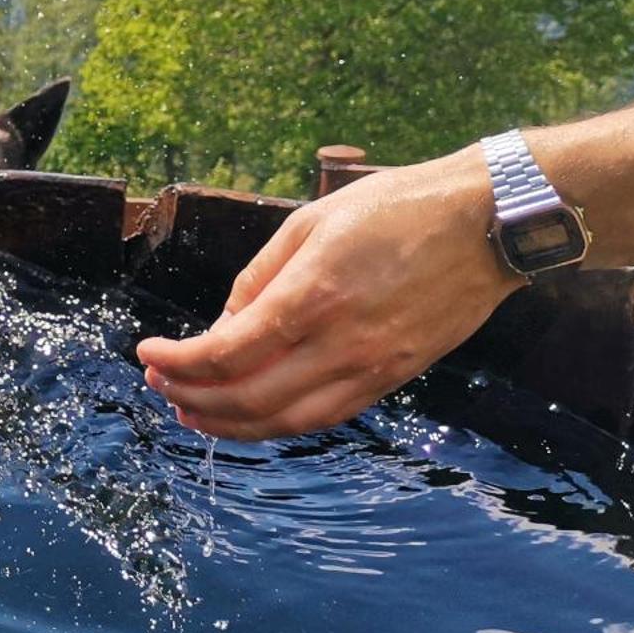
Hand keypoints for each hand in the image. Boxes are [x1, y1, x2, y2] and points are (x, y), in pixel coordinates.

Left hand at [137, 148, 525, 439]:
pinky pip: (324, 416)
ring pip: (285, 421)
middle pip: (246, 397)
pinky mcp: (393, 377)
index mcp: (311, 295)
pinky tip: (249, 412)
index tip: (146, 354)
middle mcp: (340, 342)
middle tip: (159, 384)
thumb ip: (259, 279)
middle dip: (190, 397)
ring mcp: (371, 367)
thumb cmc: (395, 208)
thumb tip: (223, 326)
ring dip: (228, 423)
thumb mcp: (309, 223)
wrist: (487, 223)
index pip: (225, 353)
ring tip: (190, 410)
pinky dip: (277, 422)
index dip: (176, 363)